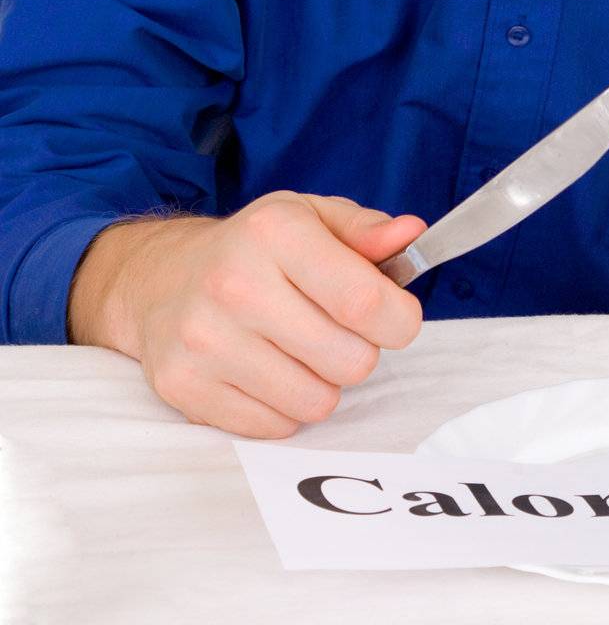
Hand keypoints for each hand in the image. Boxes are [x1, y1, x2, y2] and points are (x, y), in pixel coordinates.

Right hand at [125, 191, 427, 437]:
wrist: (162, 278)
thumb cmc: (253, 249)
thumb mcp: (310, 217)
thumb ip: (366, 230)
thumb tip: (411, 235)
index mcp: (276, 232)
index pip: (365, 302)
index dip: (400, 320)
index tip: (397, 318)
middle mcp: (234, 284)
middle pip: (350, 361)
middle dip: (360, 351)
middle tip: (337, 330)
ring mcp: (205, 340)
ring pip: (316, 403)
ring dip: (322, 383)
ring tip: (300, 350)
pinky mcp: (183, 387)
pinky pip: (274, 427)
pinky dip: (283, 407)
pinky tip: (266, 370)